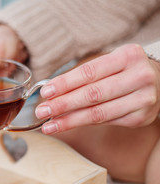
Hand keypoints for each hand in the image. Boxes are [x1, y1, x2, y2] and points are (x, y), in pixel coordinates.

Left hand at [35, 44, 159, 133]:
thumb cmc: (125, 70)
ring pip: (98, 113)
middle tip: (41, 111)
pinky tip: (68, 124)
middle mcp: (139, 77)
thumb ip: (84, 76)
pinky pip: (106, 122)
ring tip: (49, 125)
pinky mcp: (141, 118)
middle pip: (93, 95)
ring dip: (69, 121)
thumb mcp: (109, 63)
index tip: (46, 92)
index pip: (90, 72)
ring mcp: (143, 99)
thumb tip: (51, 92)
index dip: (65, 83)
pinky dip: (84, 123)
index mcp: (128, 57)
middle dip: (63, 105)